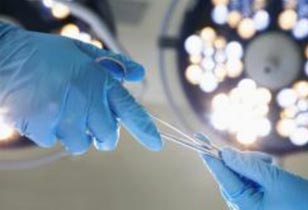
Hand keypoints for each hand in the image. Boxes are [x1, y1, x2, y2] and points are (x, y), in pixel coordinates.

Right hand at [0, 23, 161, 154]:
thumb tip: (138, 74)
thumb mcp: (83, 51)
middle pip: (108, 137)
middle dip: (105, 134)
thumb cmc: (46, 54)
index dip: (145, 129)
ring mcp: (64, 117)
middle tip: (93, 120)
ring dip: (78, 133)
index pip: (130, 110)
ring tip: (64, 111)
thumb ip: (114, 64)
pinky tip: (45, 112)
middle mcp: (86, 102)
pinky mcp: (43, 129)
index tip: (157, 144)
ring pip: (82, 143)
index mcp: (99, 81)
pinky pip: (56, 141)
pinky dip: (54, 132)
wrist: (6, 58)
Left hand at [202, 147, 307, 209]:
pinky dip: (258, 169)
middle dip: (244, 161)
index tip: (197, 138)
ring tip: (272, 167)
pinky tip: (272, 171)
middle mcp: (242, 203)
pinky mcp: (255, 196)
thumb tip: (225, 152)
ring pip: (239, 171)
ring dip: (254, 164)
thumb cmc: (302, 201)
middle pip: (230, 171)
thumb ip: (247, 165)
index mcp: (243, 204)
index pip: (222, 175)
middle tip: (265, 160)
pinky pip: (248, 176)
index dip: (209, 155)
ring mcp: (248, 200)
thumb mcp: (274, 179)